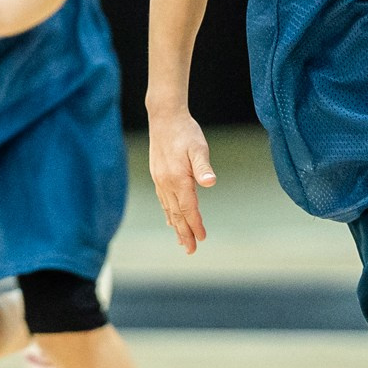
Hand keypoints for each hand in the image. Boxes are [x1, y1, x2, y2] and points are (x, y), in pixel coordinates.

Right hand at [146, 102, 216, 254]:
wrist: (164, 117)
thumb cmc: (185, 132)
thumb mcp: (199, 147)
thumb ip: (203, 166)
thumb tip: (210, 182)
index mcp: (178, 178)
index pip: (188, 208)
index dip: (196, 224)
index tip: (202, 238)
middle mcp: (166, 182)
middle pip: (176, 213)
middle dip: (184, 233)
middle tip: (190, 250)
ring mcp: (160, 179)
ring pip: (168, 208)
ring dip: (175, 226)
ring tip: (181, 240)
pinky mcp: (157, 175)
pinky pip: (163, 200)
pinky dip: (168, 212)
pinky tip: (170, 218)